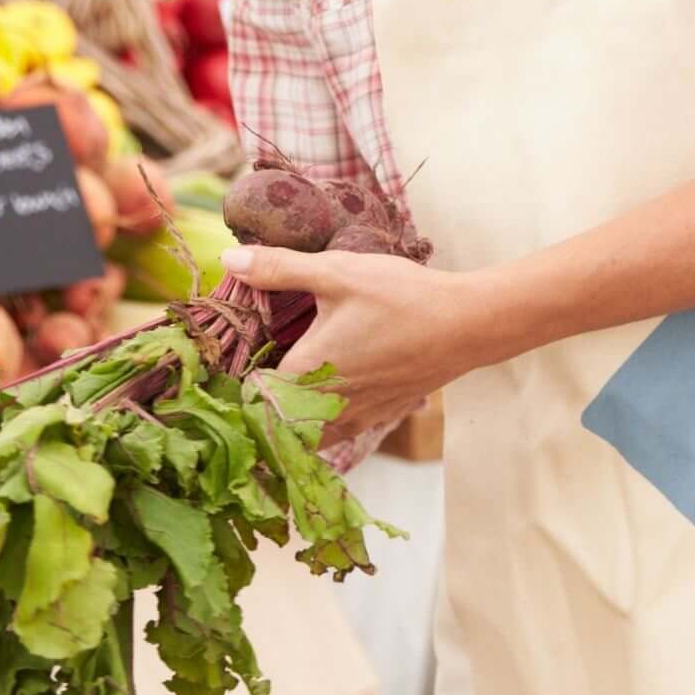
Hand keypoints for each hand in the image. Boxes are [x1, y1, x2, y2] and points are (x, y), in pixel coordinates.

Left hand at [221, 246, 509, 450]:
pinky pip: (335, 434)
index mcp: (307, 373)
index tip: (228, 365)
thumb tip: (228, 258)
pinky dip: (320, 422)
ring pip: (305, 435)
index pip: (250, 397)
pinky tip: (324, 391)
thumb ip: (279, 268)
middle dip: (258, 407)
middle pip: (273, 424)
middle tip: (249, 377)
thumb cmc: (401, 297)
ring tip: (282, 388)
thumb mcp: (336, 273)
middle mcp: (326, 406)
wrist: (467, 325)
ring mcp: (355, 417)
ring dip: (289, 419)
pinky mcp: (379, 417)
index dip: (235, 384)